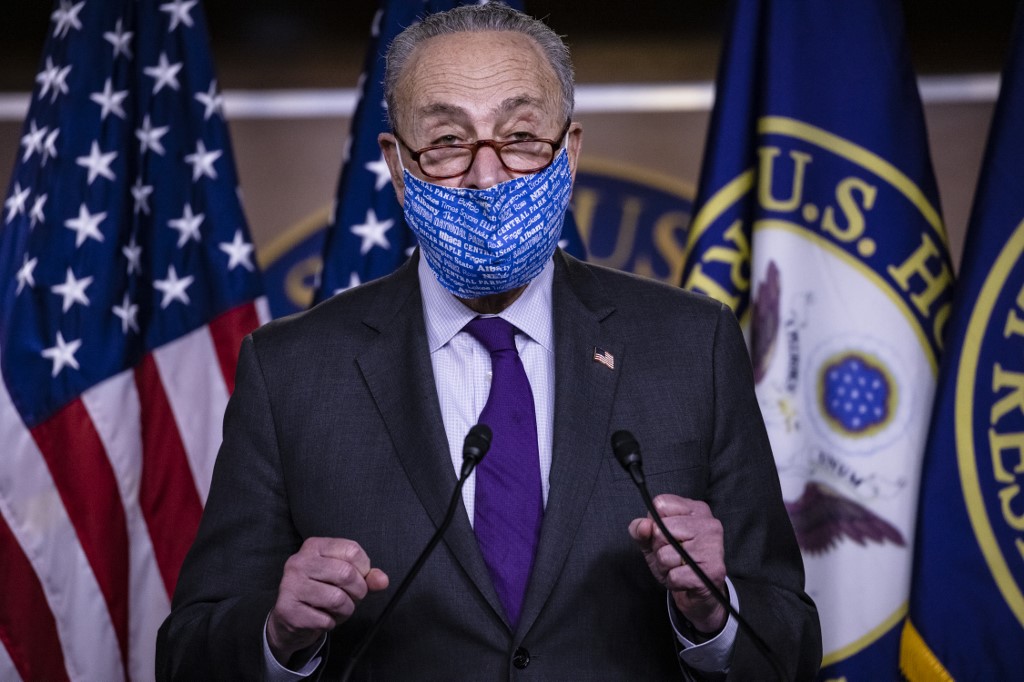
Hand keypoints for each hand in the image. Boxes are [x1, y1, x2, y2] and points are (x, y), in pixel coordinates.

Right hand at [266, 537, 388, 664]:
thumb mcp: (344, 578)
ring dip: (345, 610)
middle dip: (358, 592)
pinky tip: (322, 618)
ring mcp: (290, 585)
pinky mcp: (288, 610)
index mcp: (314, 546)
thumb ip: (366, 576)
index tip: (360, 578)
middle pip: (346, 573)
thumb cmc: (321, 593)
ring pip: (337, 599)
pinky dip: (330, 623)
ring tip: (337, 610)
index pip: (352, 550)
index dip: (364, 569)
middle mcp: (299, 562)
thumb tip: (382, 580)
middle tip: (352, 598)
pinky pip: (324, 620)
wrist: (289, 619)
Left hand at [629, 494, 726, 634]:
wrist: (696, 593)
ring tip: (678, 567)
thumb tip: (644, 526)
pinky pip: (674, 575)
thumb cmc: (674, 560)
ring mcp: (713, 546)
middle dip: (658, 548)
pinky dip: (673, 581)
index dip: (654, 523)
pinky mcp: (713, 570)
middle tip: (672, 554)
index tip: (665, 534)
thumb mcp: (652, 542)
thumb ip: (640, 530)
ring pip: (665, 555)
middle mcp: (709, 524)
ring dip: (665, 567)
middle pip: (661, 530)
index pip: (661, 504)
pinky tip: (684, 578)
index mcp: (696, 509)